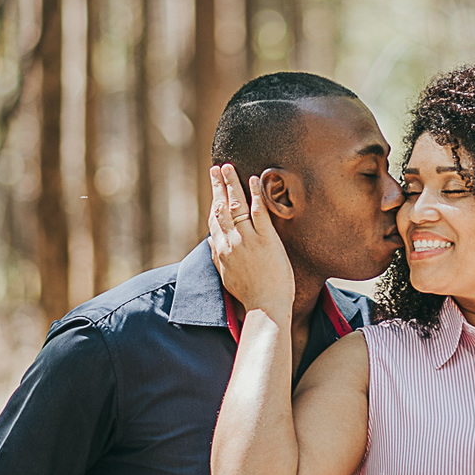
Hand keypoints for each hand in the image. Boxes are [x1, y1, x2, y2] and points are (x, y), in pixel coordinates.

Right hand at [208, 164, 295, 318]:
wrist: (266, 307)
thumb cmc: (250, 295)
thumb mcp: (226, 276)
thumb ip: (217, 256)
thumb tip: (209, 241)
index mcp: (221, 250)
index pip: (214, 219)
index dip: (213, 199)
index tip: (213, 185)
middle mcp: (231, 242)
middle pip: (221, 207)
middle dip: (218, 185)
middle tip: (217, 167)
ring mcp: (247, 239)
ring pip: (236, 205)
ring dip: (231, 183)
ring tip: (229, 167)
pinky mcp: (266, 240)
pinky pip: (258, 212)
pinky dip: (254, 193)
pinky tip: (253, 179)